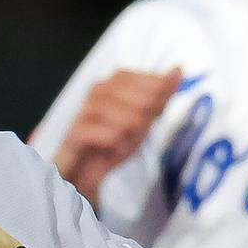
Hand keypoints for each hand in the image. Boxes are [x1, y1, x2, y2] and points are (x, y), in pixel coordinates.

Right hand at [49, 68, 181, 204]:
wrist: (85, 178)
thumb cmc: (112, 146)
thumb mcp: (141, 123)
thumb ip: (159, 97)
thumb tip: (179, 69)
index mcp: (106, 90)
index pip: (124, 76)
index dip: (146, 83)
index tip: (163, 96)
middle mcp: (89, 99)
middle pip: (113, 89)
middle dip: (139, 103)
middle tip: (149, 120)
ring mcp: (78, 118)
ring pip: (101, 107)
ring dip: (124, 121)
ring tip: (133, 136)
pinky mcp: (69, 140)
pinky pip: (85, 131)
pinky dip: (105, 135)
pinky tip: (117, 144)